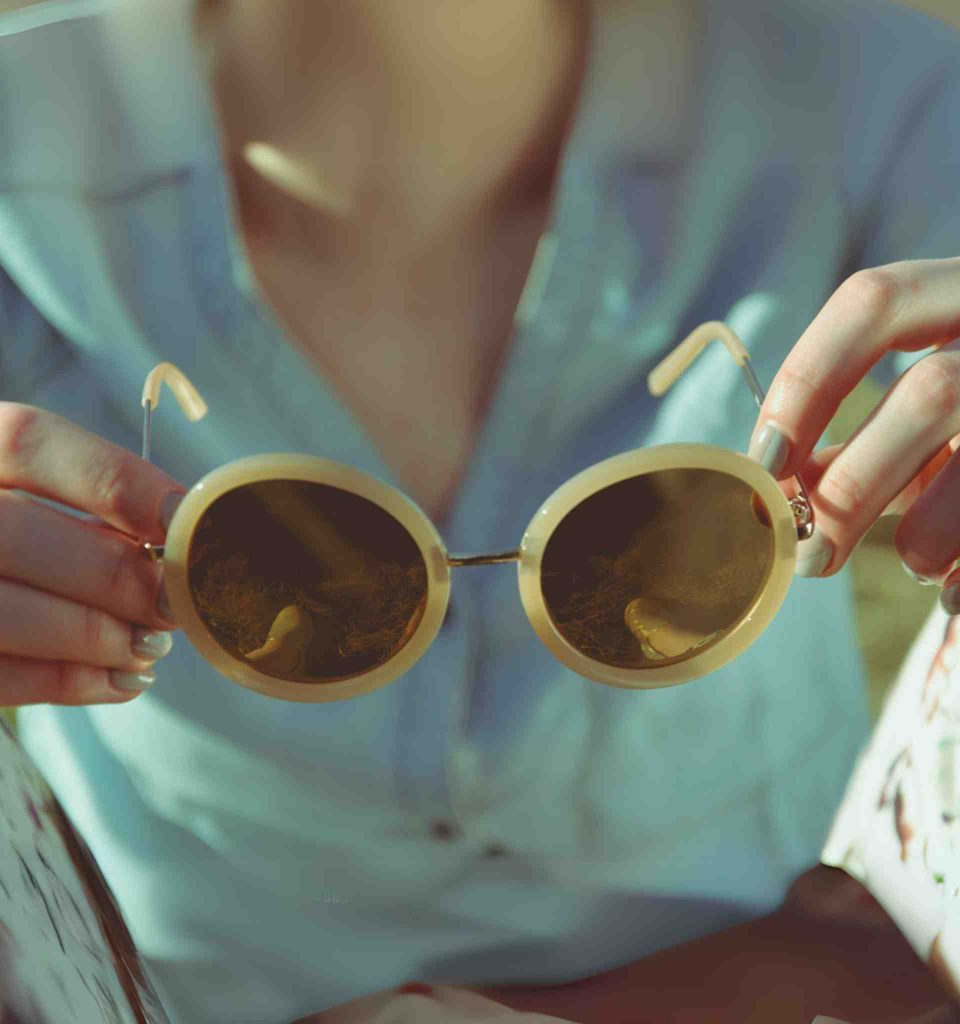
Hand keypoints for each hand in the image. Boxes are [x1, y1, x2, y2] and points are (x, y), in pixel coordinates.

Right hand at [0, 402, 184, 703]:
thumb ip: (92, 505)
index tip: (181, 519)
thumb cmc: (25, 540)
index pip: (28, 443)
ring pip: (5, 614)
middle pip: (18, 533)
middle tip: (173, 603)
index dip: (116, 481)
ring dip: (96, 637)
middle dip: (114, 576)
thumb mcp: (36, 497)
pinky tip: (122, 680)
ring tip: (151, 646)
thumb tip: (179, 539)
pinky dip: (68, 683)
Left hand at [748, 258, 959, 615]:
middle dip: (855, 485)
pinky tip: (952, 596)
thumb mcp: (928, 415)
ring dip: (928, 533)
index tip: (767, 462)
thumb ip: (858, 441)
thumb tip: (777, 489)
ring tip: (912, 563)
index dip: (807, 381)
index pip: (872, 304)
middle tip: (809, 555)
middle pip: (933, 392)